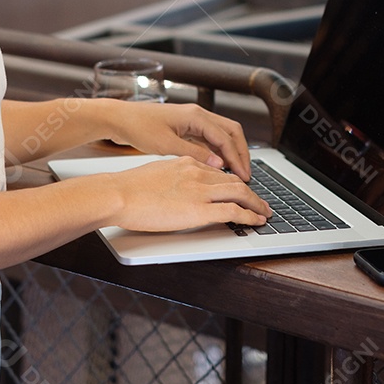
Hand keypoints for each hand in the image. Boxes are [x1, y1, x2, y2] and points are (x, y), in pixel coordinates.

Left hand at [103, 101, 251, 179]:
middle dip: (241, 153)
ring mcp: (192, 120)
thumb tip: (218, 164)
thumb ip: (194, 154)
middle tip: (246, 174)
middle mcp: (197, 114)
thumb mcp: (167, 145)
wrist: (119, 118)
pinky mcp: (185, 126)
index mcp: (196, 116)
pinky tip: (217, 166)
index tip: (244, 176)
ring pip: (222, 135)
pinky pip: (210, 138)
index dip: (237, 158)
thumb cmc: (138, 127)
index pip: (226, 138)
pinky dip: (218, 151)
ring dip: (230, 152)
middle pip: (231, 132)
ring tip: (235, 173)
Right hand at [107, 156, 270, 231]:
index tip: (238, 190)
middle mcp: (197, 172)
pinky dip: (250, 216)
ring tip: (265, 213)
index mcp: (186, 162)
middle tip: (260, 202)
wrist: (119, 193)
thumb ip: (172, 177)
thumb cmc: (128, 188)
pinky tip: (256, 221)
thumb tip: (176, 188)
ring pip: (241, 193)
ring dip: (257, 204)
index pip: (217, 171)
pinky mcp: (200, 209)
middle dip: (252, 192)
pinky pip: (235, 211)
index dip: (231, 182)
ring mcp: (200, 190)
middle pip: (234, 180)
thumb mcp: (155, 173)